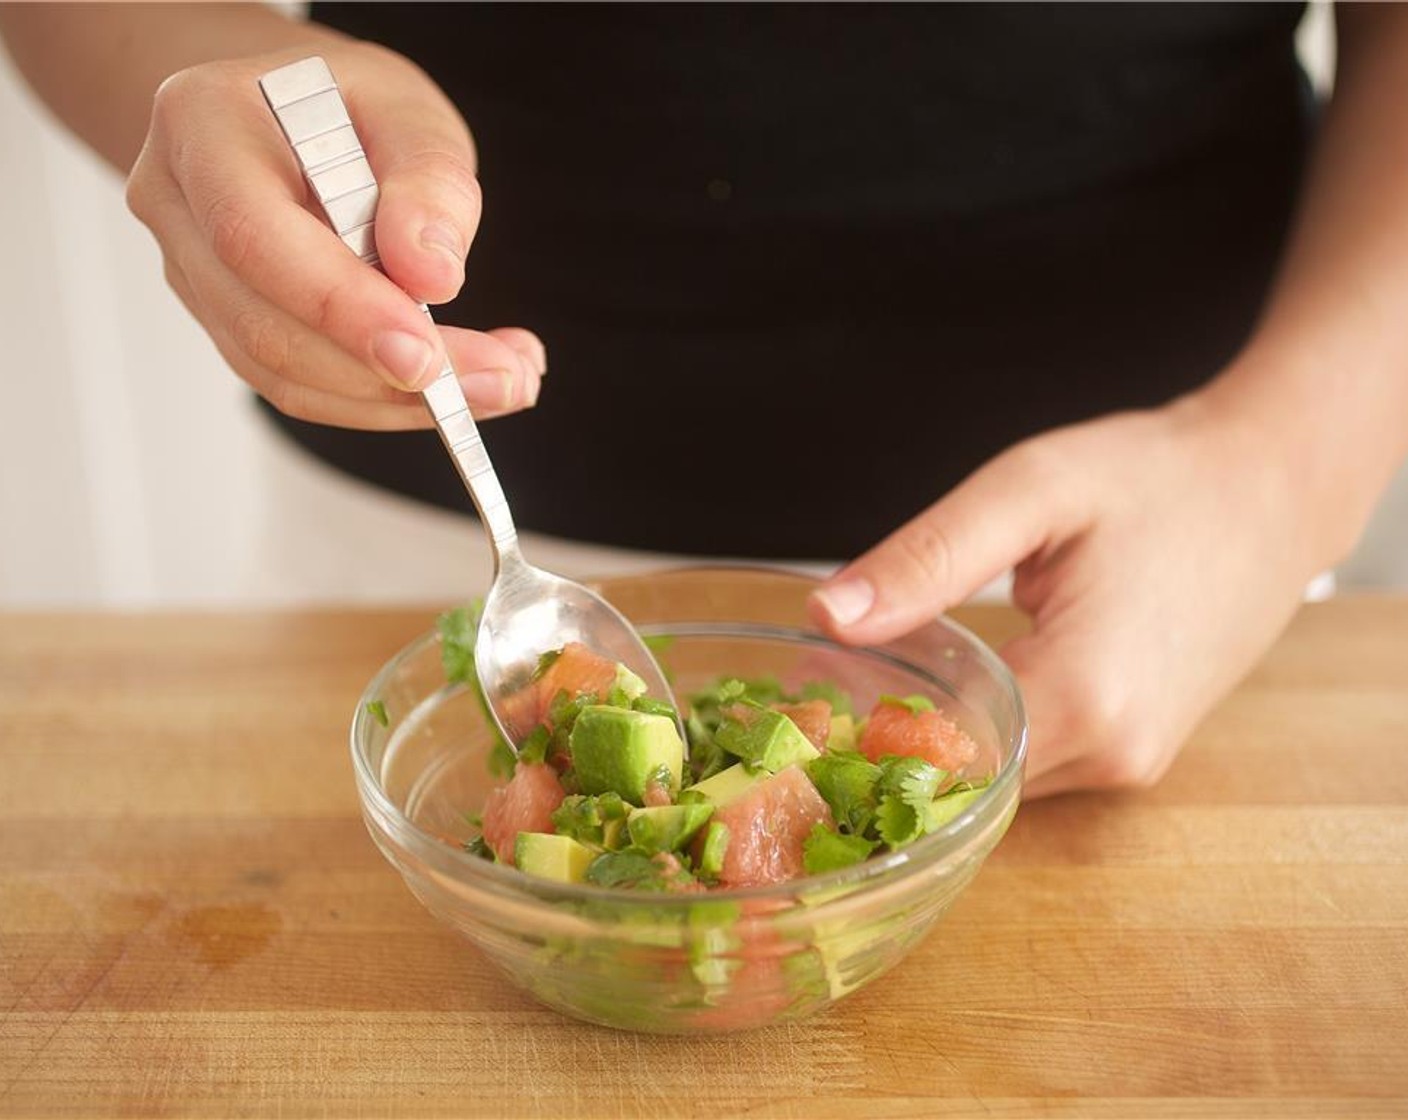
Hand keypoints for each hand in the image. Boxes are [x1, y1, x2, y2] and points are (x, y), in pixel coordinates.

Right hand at [125, 41, 544, 428]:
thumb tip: (432, 274)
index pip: (254, 237)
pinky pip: (302, 385)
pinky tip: (458, 384)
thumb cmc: (346, 104)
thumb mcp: (408, 111)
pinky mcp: (229, 325)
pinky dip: (383, 399)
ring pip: (285, 372)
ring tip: (498, 384)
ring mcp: (194, 274)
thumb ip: (429, 182)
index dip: (340, 307)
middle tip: (500, 380)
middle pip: (267, 324)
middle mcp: (178, 204)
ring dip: (398, 400)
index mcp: (202, 123)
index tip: (427, 354)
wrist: (294, 117)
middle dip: (388, 372)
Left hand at [808, 393, 1321, 796]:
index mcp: (1084, 695)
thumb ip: (928, 558)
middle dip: (887, 748)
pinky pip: (1032, 764)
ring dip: (934, 745)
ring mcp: (1131, 761)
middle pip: (962, 782)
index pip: (934, 762)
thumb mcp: (1030, 491)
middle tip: (816, 699)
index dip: (860, 739)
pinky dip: (982, 737)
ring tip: (872, 685)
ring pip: (995, 781)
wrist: (1274, 486)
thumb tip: (827, 616)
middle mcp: (1112, 751)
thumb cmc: (1156, 478)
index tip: (801, 711)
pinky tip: (943, 688)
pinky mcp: (1137, 751)